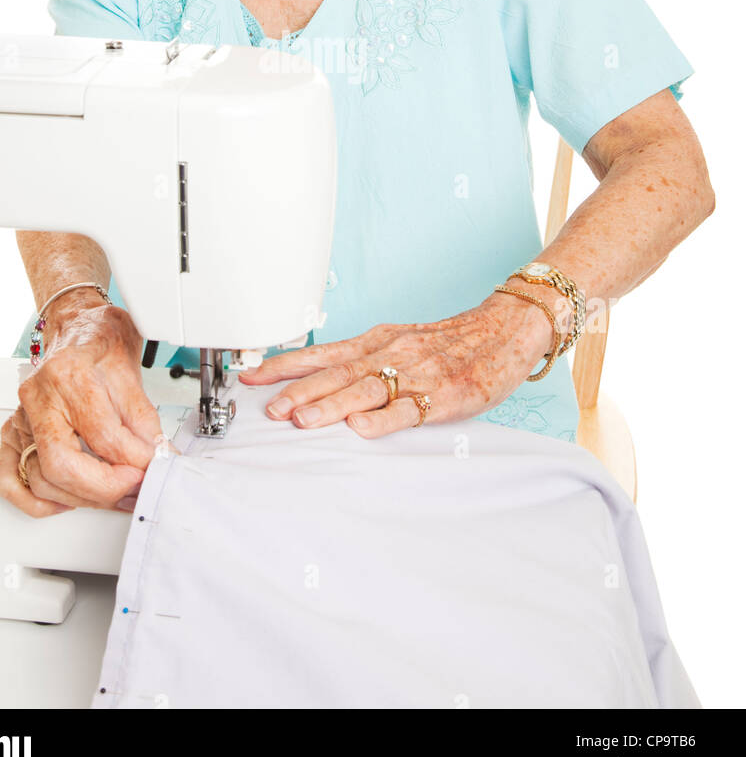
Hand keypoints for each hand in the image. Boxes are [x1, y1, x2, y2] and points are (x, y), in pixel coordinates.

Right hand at [0, 304, 175, 516]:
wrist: (78, 328)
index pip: (101, 434)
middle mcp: (38, 397)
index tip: (152, 467)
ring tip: (114, 493)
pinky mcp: (11, 434)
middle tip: (134, 487)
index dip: (133, 460)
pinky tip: (68, 499)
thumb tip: (157, 457)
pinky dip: (39, 501)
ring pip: (40, 479)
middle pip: (62, 464)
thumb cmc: (101, 342)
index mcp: (68, 374)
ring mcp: (20, 417)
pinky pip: (10, 481)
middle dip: (104, 488)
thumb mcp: (131, 371)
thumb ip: (143, 419)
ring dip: (82, 498)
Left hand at [238, 287, 555, 437]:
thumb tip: (318, 380)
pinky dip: (383, 419)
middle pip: (336, 373)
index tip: (252, 378)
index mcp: (377, 342)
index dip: (284, 366)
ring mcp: (416, 375)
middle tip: (267, 407)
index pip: (321, 354)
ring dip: (330, 405)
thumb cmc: (451, 341)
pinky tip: (361, 428)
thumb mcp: (399, 340)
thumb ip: (363, 360)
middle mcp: (390, 354)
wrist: (506, 328)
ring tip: (300, 419)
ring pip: (365, 390)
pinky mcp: (444, 396)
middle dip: (298, 390)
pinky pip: (409, 409)